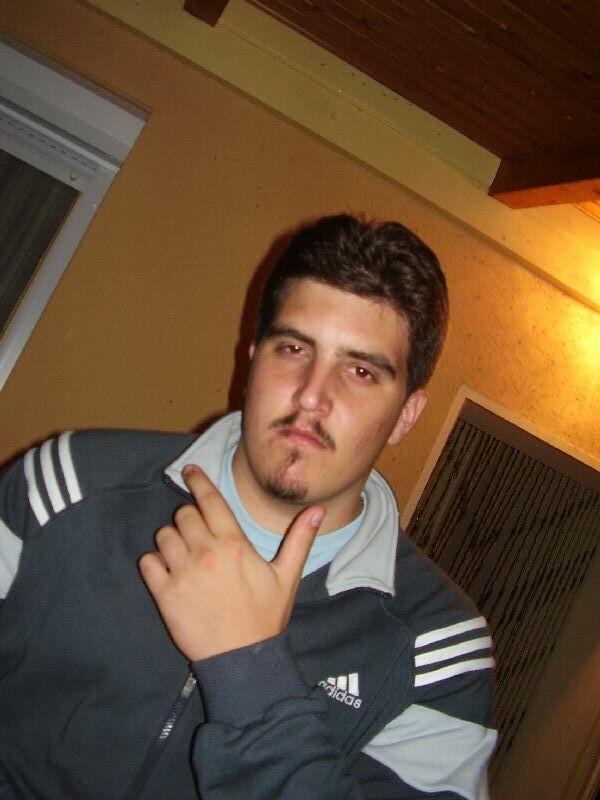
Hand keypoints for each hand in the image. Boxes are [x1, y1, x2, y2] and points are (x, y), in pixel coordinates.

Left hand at [139, 465, 324, 661]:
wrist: (243, 658)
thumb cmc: (266, 616)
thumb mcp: (287, 576)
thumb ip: (299, 540)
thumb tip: (318, 511)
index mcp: (234, 543)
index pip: (209, 500)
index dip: (198, 481)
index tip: (190, 471)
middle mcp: (205, 552)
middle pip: (183, 514)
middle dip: (189, 518)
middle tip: (198, 534)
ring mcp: (183, 573)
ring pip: (164, 535)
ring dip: (172, 540)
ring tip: (184, 555)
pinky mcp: (165, 594)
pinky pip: (148, 562)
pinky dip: (155, 562)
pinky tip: (168, 572)